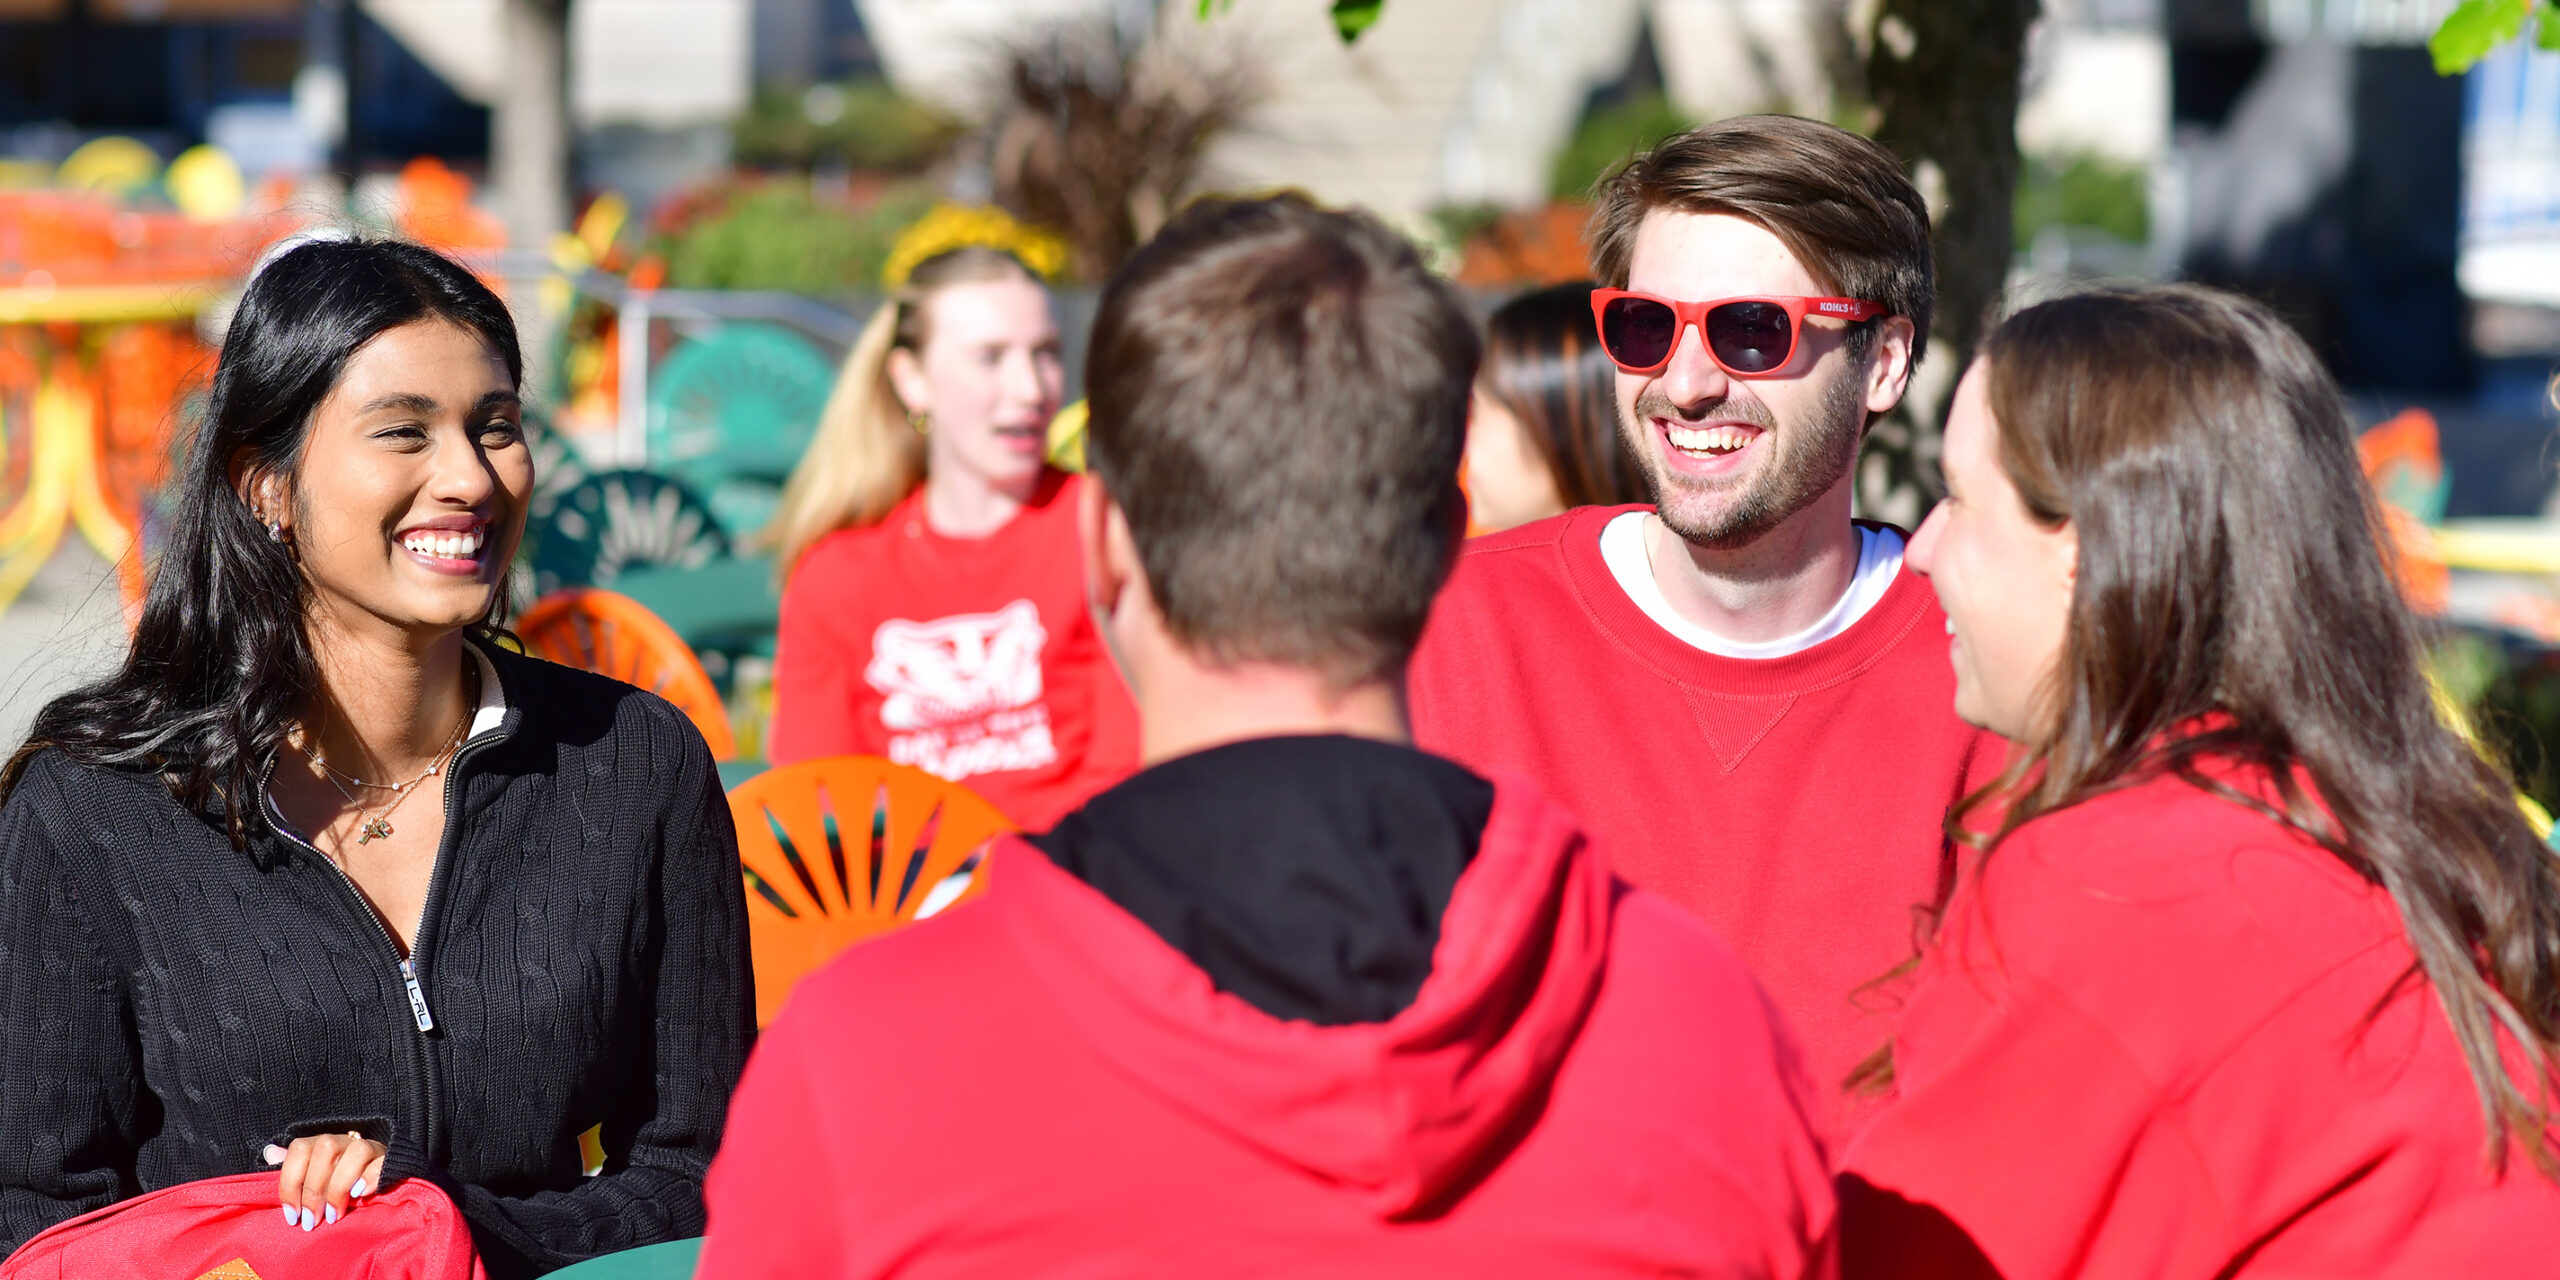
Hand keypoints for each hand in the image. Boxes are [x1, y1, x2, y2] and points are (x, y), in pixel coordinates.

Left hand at [262, 1132, 386, 1230]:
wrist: (373, 1176)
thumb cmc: (334, 1181)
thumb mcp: (310, 1175)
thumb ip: (292, 1166)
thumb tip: (270, 1153)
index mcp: (319, 1143)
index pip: (300, 1149)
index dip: (291, 1183)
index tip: (292, 1214)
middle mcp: (343, 1139)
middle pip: (326, 1150)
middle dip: (315, 1191)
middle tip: (312, 1220)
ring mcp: (368, 1146)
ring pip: (355, 1152)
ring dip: (340, 1187)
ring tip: (335, 1215)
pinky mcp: (388, 1158)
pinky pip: (382, 1162)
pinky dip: (370, 1178)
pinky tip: (360, 1195)